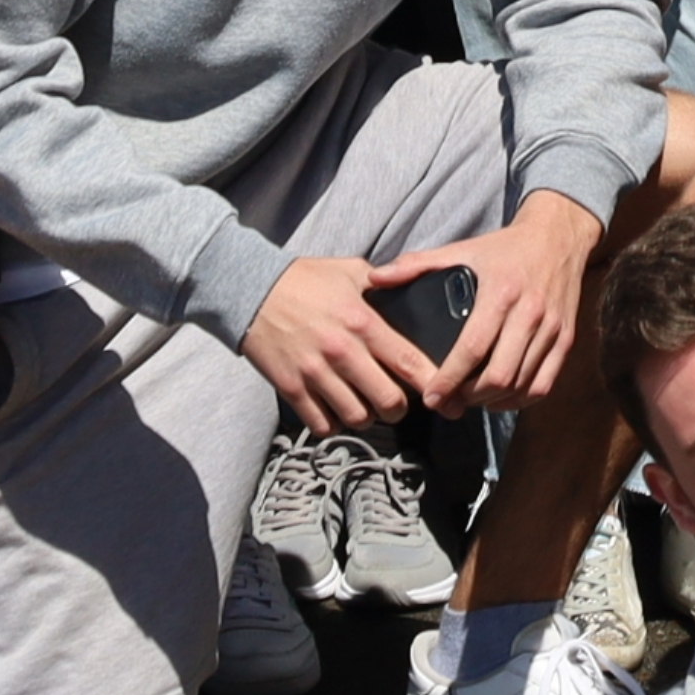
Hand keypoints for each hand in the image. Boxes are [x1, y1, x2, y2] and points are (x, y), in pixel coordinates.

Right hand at [244, 249, 444, 431]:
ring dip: (367, 417)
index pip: (409, 362)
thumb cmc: (303, 280)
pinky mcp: (291, 388)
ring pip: (357, 418)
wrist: (249, 290)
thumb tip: (412, 290)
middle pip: (388, 401)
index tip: (445, 398)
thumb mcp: (350, 270)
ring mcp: (315, 373)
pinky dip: (334, 424)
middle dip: (400, 408)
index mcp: (363, 322)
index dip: (433, 385)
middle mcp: (342, 351)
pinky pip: (322, 424)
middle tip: (398, 402)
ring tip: (366, 406)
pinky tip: (336, 411)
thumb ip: (383, 284)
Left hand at [394, 193, 602, 412]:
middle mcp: (529, 313)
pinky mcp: (565, 339)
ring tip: (469, 399)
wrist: (558, 237)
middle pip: (499, 375)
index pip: (473, 347)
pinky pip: (543, 385)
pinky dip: (519, 399)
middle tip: (448, 400)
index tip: (431, 396)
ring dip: (492, 401)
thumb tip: (374, 280)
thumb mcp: (462, 249)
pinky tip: (499, 397)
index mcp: (501, 292)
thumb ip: (416, 265)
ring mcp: (551, 329)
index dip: (449, 378)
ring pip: (521, 385)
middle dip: (469, 396)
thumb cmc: (504, 248)